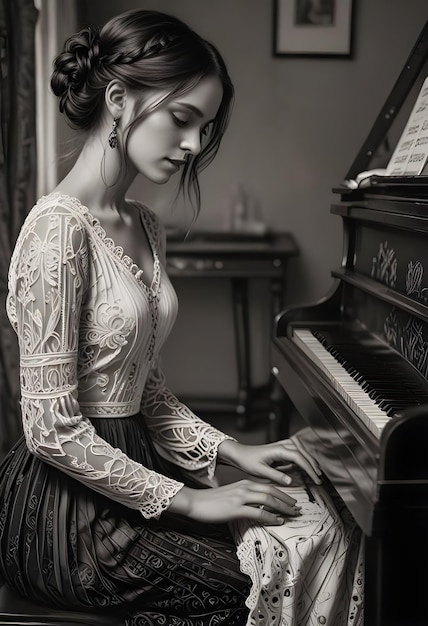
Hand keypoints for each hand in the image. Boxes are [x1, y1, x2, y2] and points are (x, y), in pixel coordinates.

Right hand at [168, 480, 300, 524]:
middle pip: (272, 491)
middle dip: (287, 500)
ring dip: (283, 508)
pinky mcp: (236, 509)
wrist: (195, 501)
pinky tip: (278, 521)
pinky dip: (270, 517)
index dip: (283, 494)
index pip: (269, 486)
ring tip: (292, 515)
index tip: (292, 501)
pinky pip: (258, 512)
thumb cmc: (211, 501)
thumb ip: (244, 497)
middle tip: (298, 508)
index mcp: (244, 483)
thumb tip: (257, 506)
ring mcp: (241, 497)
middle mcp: (245, 487)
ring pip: (268, 500)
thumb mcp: (231, 495)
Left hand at [217, 437, 321, 486]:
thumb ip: (276, 476)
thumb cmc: (248, 461)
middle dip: (313, 466)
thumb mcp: (260, 471)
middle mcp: (283, 445)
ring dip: (311, 462)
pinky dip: (305, 460)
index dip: (309, 469)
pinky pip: (298, 453)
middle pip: (304, 453)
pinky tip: (307, 470)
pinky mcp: (283, 449)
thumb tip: (291, 481)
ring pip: (303, 451)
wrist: (241, 454)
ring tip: (316, 475)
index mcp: (279, 449)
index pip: (299, 458)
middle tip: (319, 480)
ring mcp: (284, 445)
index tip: (315, 479)